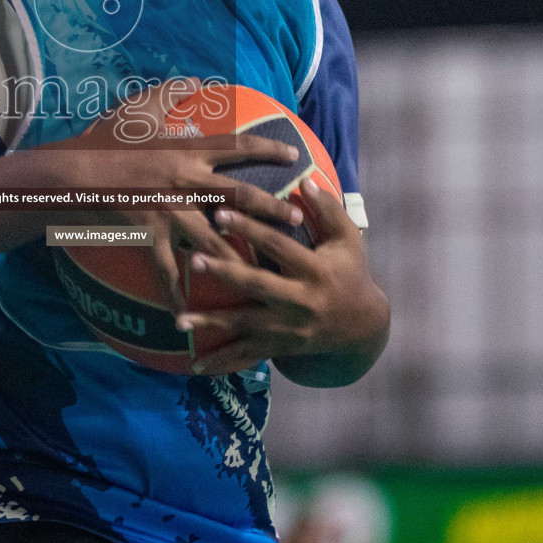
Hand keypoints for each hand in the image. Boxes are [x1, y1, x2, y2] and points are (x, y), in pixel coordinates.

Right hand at [62, 77, 304, 312]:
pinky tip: (185, 316)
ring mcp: (169, 211)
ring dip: (238, 254)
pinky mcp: (149, 235)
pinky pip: (166, 269)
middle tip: (295, 219)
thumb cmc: (104, 139)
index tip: (293, 155)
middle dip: (270, 207)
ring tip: (260, 271)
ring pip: (213, 237)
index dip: (268, 148)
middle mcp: (185, 181)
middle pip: (238, 195)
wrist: (72, 173)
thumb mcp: (137, 109)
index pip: (237, 146)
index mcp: (185, 150)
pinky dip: (175, 294)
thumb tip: (193, 77)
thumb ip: (168, 93)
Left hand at [174, 172, 389, 378]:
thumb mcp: (348, 239)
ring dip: (212, 323)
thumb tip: (305, 179)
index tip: (220, 212)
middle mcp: (301, 301)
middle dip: (225, 272)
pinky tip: (195, 364)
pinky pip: (248, 355)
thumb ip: (328, 209)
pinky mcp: (281, 347)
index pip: (278, 246)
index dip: (250, 228)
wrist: (363, 327)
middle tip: (193, 258)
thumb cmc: (351, 272)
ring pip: (246, 325)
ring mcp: (289, 328)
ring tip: (179, 320)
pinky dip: (222, 361)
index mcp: (316, 270)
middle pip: (257, 285)